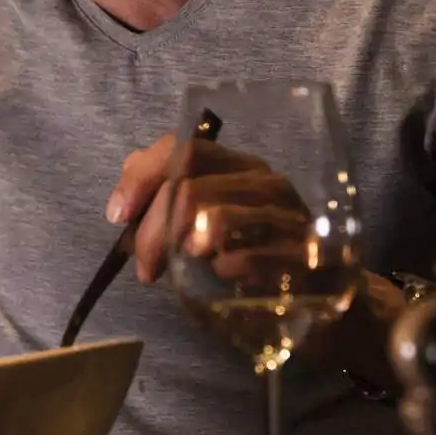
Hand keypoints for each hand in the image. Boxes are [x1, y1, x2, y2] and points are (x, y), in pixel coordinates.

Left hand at [106, 134, 310, 285]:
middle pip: (190, 187)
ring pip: (219, 215)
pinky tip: (221, 273)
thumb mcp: (198, 217)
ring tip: (179, 263)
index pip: (182, 149)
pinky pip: (253, 254)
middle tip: (145, 268)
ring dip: (185, 243)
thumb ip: (157, 196)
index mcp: (234, 164)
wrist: (317, 285)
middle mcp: (262, 179)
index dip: (142, 179)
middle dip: (153, 231)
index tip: (118, 216)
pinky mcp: (303, 253)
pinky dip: (226, 265)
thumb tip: (120, 208)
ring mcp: (286, 213)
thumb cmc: (247, 246)